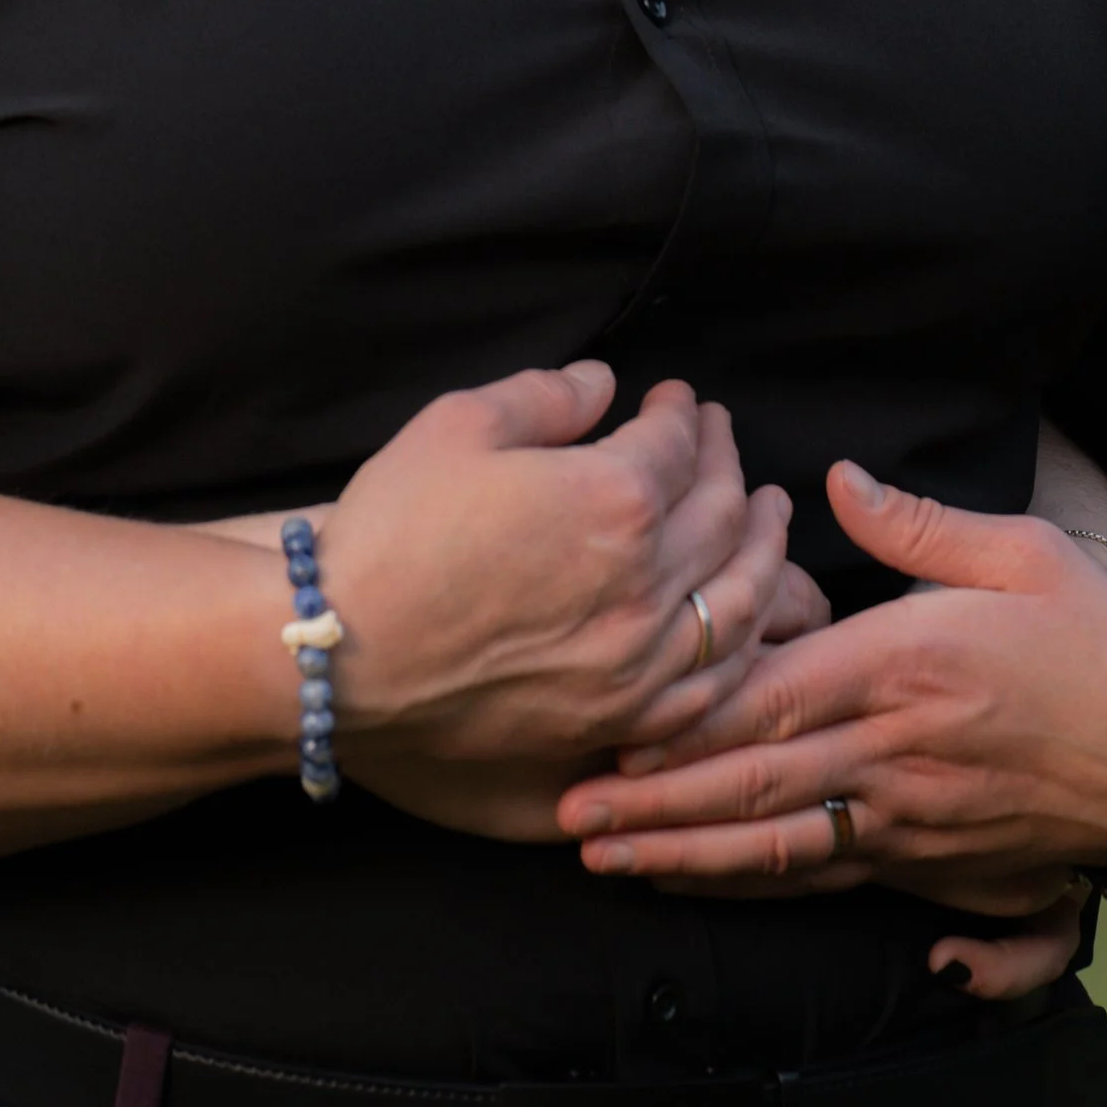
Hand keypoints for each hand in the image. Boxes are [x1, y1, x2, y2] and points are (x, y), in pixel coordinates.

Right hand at [316, 367, 794, 838]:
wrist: (341, 655)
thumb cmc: (391, 534)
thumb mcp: (456, 425)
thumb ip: (544, 394)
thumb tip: (600, 384)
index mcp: (612, 500)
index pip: (677, 444)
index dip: (683, 412)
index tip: (677, 399)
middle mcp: (644, 586)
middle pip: (723, 515)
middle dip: (729, 465)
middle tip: (723, 440)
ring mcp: (640, 665)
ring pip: (741, 602)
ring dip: (763, 549)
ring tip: (765, 518)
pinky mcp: (622, 722)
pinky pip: (714, 684)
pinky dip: (744, 644)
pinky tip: (744, 621)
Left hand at [553, 459, 1106, 904]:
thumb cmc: (1096, 643)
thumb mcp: (1023, 554)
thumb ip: (918, 525)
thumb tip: (835, 479)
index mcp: (903, 668)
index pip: (771, 700)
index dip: (683, 722)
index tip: (608, 729)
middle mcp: (894, 754)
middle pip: (753, 786)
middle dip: (654, 807)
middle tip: (568, 815)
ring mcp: (908, 820)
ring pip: (778, 848)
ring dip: (686, 856)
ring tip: (605, 860)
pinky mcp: (928, 865)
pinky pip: (826, 881)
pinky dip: (754, 887)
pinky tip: (696, 884)